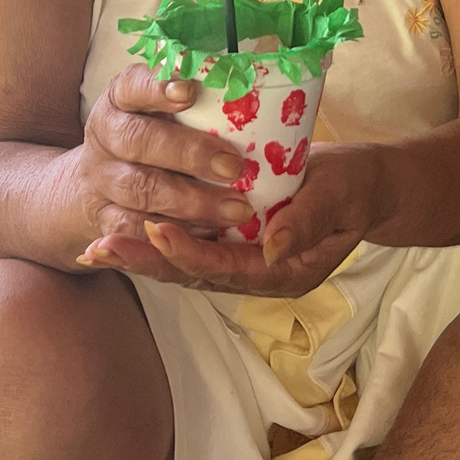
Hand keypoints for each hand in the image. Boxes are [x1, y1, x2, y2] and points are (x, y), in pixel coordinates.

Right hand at [68, 65, 250, 273]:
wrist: (96, 182)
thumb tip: (245, 84)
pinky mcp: (103, 219)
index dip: (158, 89)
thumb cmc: (148, 135)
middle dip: (189, 154)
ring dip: (191, 203)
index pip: (132, 87)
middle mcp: (105, 136)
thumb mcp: (156, 108)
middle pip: (139, 142)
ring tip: (235, 209)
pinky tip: (208, 233)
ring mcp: (101, 180)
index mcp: (119, 99)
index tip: (190, 91)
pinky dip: (173, 233)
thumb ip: (190, 99)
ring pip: (140, 191)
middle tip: (233, 167)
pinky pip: (136, 230)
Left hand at [84, 140, 378, 297]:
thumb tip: (272, 246)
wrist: (364, 185)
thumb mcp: (341, 195)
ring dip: (141, 254)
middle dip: (145, 262)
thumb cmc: (356, 186)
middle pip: (193, 275)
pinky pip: (190, 244)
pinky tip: (123, 227)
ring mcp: (243, 258)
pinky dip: (157, 238)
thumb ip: (308, 221)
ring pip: (184, 264)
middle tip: (99, 249)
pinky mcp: (234, 239)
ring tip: (96, 246)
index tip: (155, 230)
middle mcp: (256, 273)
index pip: (226, 269)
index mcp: (283, 272)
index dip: (189, 252)